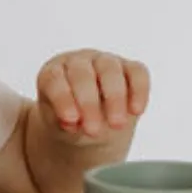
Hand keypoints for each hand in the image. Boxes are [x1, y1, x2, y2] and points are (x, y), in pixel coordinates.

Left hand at [36, 49, 150, 143]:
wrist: (91, 124)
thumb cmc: (70, 122)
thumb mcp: (60, 126)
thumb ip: (63, 123)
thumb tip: (72, 123)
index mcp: (53, 72)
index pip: (54, 79)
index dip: (62, 99)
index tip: (71, 121)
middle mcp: (77, 62)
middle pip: (82, 74)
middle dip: (89, 103)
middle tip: (94, 131)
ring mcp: (103, 61)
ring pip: (110, 69)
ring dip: (115, 97)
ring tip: (117, 124)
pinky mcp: (129, 68)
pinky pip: (137, 72)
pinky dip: (139, 91)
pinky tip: (136, 111)